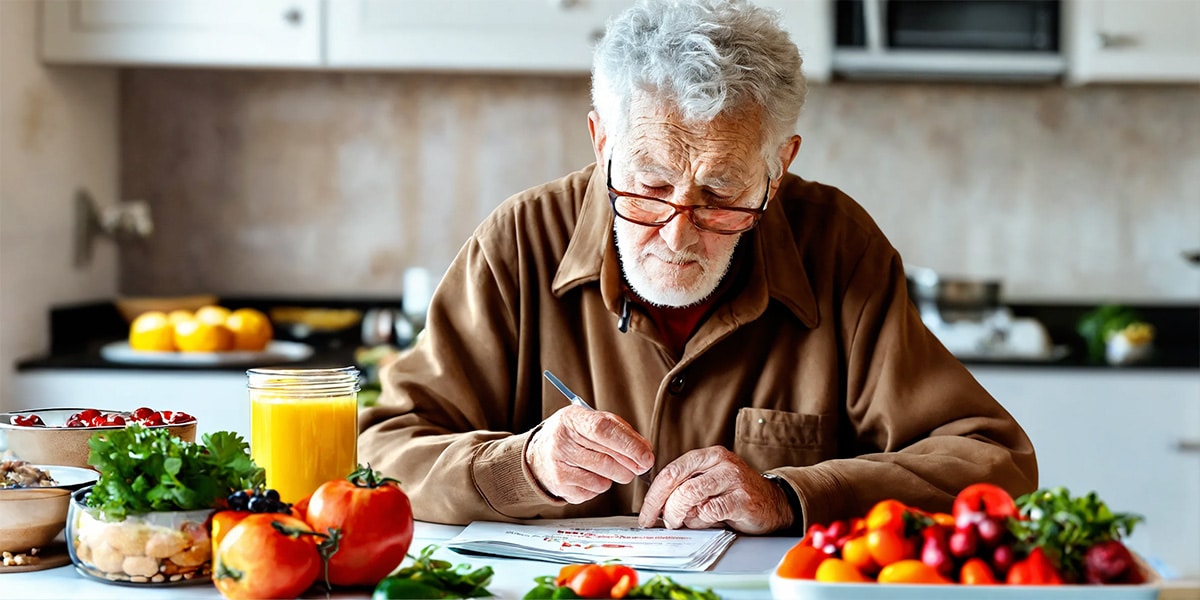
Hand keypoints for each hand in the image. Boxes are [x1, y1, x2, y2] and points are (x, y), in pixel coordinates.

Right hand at [526, 406, 653, 503]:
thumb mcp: (592, 421)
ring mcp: (558, 466)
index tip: (647, 456)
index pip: (604, 430)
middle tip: (638, 466)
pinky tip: (590, 475)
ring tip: (607, 467)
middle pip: (607, 459)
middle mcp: (561, 441)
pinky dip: (599, 485)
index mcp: (572, 418)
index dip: (629, 444)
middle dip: (630, 466)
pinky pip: (594, 492)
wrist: (538, 454)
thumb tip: (645, 450)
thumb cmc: (573, 435)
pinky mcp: (560, 486)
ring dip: (615, 476)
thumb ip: (621, 431)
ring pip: (603, 480)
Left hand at [637, 446, 792, 533]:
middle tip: (656, 522)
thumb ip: (685, 492)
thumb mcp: (708, 487)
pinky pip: (710, 510)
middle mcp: (720, 462)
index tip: (646, 514)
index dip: (653, 494)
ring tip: (682, 523)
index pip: (670, 471)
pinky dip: (701, 520)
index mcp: (707, 456)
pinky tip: (706, 522)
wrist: (775, 504)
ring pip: (689, 494)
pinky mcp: (742, 499)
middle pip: (676, 479)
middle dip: (660, 504)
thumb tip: (658, 509)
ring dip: (679, 513)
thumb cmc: (737, 496)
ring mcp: (732, 478)